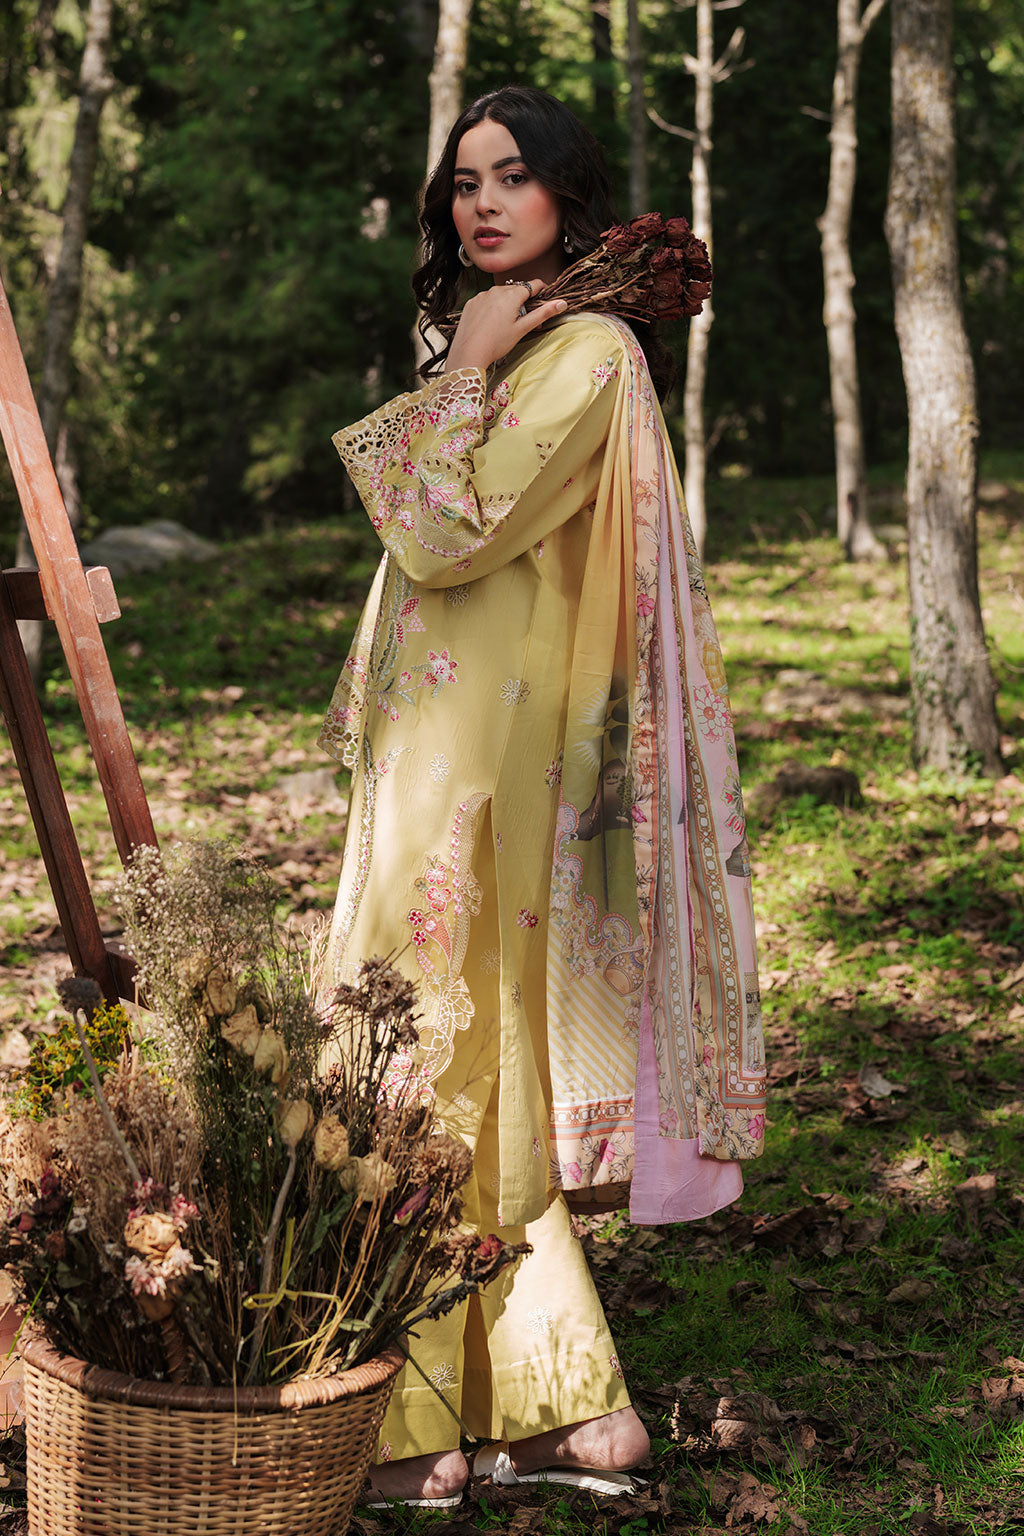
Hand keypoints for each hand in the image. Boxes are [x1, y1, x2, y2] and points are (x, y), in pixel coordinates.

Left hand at [444, 280, 566, 373]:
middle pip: (516, 289)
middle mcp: (496, 290)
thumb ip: (543, 313)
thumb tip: (562, 303)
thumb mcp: (523, 329)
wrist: (469, 352)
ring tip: (506, 322)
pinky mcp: (472, 302)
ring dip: (506, 302)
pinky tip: (491, 322)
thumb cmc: (497, 343)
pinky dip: (492, 306)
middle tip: (525, 318)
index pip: (533, 284)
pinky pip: (486, 299)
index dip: (541, 290)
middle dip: (523, 299)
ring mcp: (482, 295)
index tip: (544, 297)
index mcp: (511, 295)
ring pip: (500, 294)